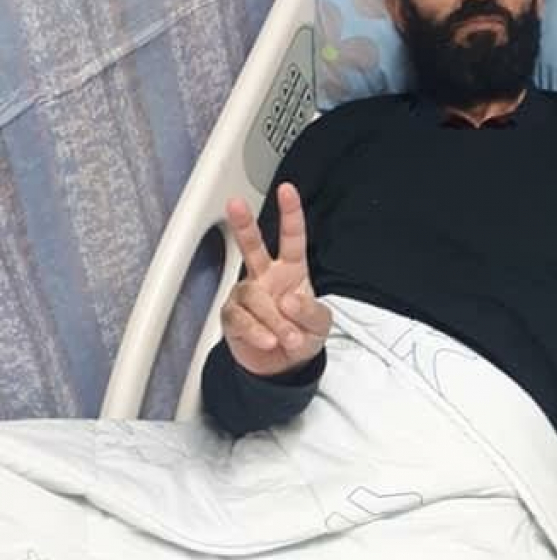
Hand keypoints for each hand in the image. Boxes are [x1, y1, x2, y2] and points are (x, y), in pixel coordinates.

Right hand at [221, 183, 331, 377]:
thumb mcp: (321, 325)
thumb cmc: (304, 336)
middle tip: (235, 205)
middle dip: (243, 224)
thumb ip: (311, 311)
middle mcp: (265, 277)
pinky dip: (257, 332)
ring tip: (288, 338)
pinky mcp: (233, 317)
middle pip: (252, 246)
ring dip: (274, 320)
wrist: (284, 368)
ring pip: (253, 296)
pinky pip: (240, 319)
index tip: (287, 191)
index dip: (290, 213)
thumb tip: (289, 300)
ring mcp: (247, 295)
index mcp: (291, 270)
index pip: (292, 237)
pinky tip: (268, 341)